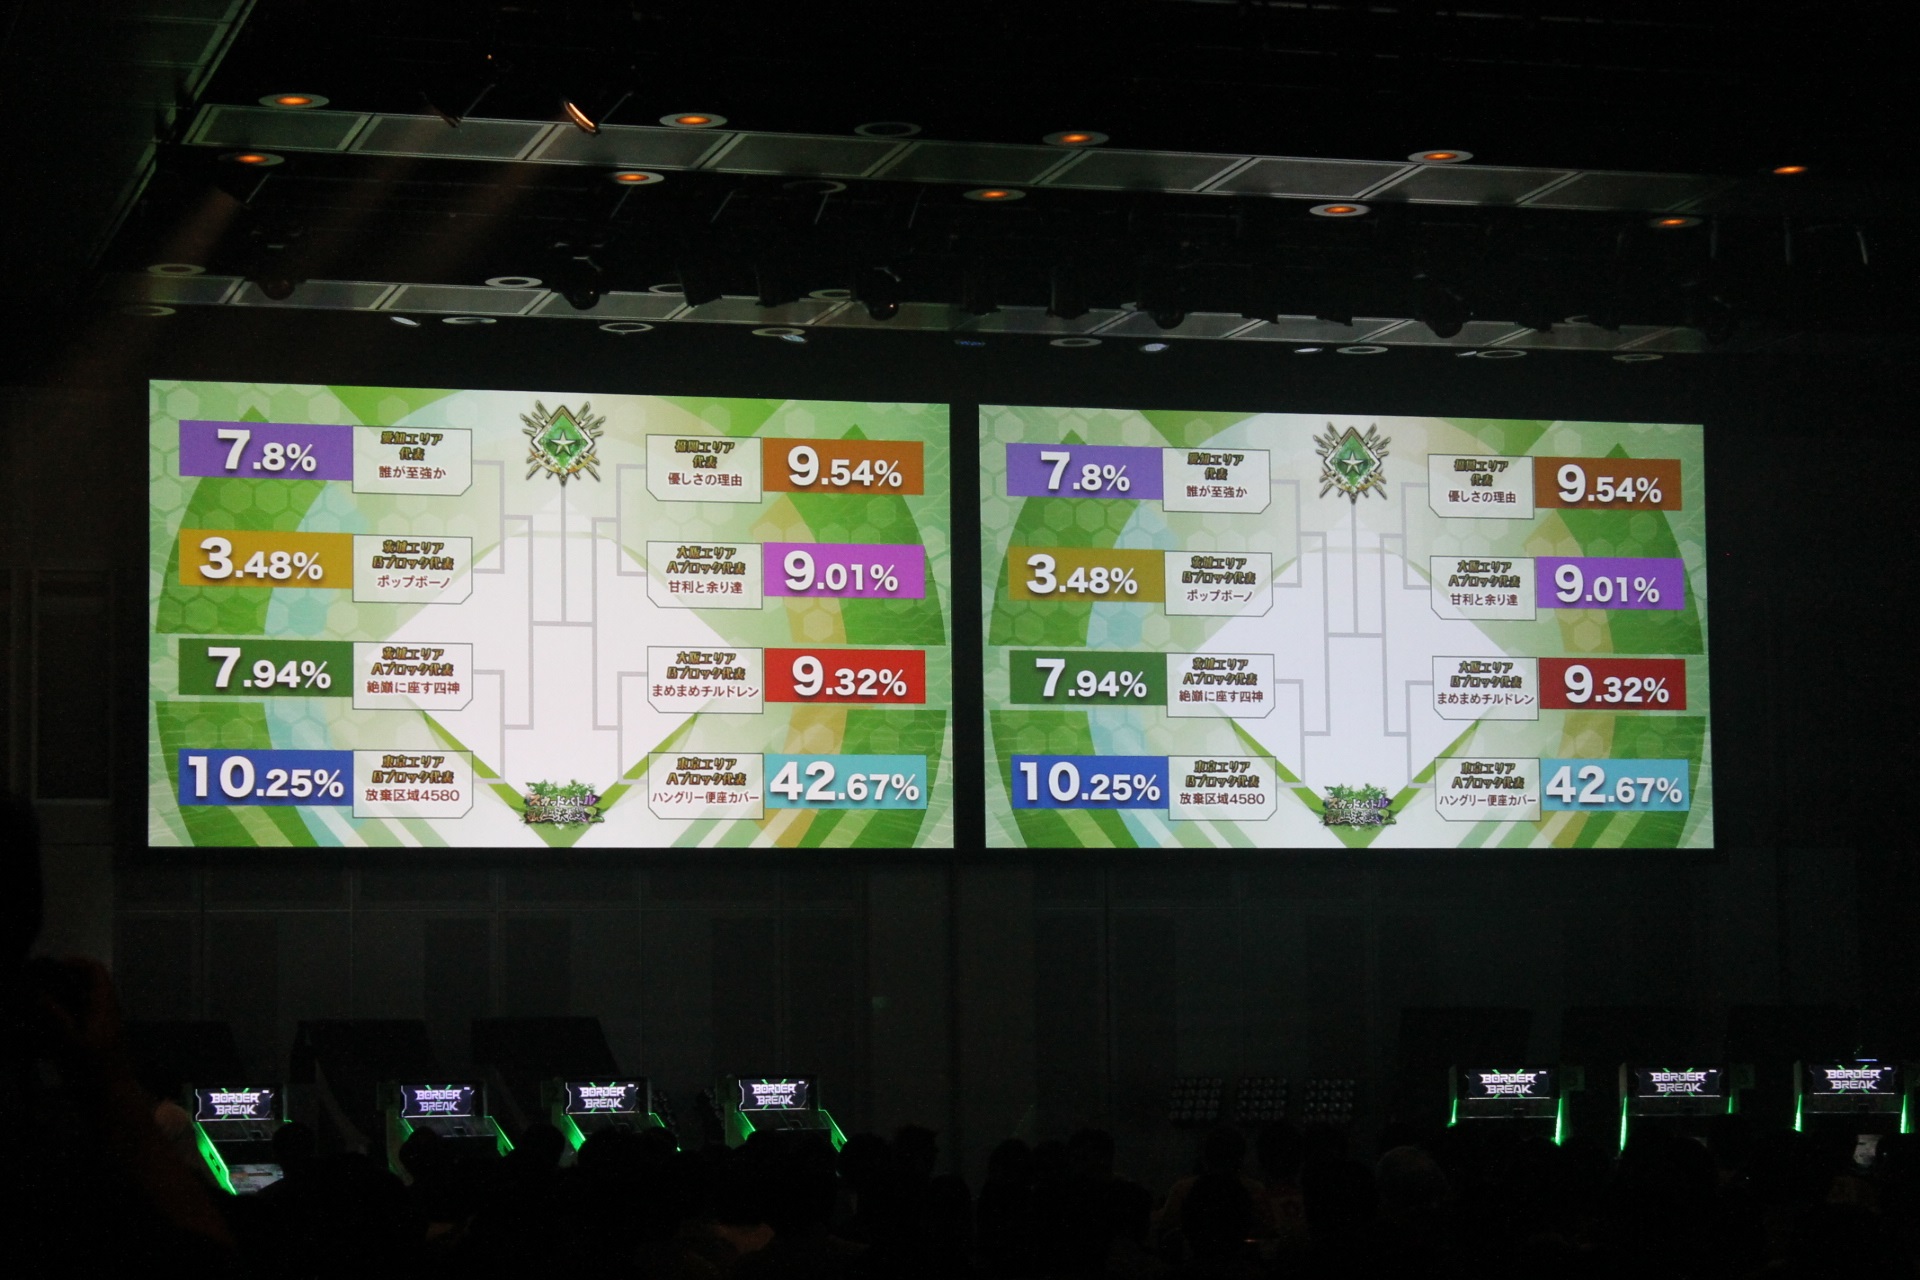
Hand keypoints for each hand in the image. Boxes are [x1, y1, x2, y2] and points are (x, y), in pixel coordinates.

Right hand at [26, 956, 132, 1081]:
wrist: (109, 1101)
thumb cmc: (94, 1070)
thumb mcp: (70, 1042)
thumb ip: (54, 1015)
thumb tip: (38, 992)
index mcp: (104, 1006)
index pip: (96, 972)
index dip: (75, 964)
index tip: (48, 967)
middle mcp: (102, 1013)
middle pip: (83, 986)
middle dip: (58, 983)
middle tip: (31, 989)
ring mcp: (96, 1029)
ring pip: (75, 1006)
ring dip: (54, 1003)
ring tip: (27, 1008)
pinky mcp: (87, 1045)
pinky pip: (70, 1026)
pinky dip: (53, 1024)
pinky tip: (31, 1034)